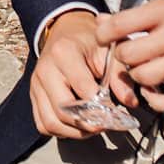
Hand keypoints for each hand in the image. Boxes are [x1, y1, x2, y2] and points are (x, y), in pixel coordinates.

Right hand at [29, 10, 112, 138]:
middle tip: (105, 124)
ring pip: (51, 122)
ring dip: (74, 132)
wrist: (65, 32)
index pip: (83, 90)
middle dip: (87, 124)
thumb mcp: (108, 52)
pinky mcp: (34, 96)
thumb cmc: (87, 43)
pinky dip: (61, 131)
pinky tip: (77, 125)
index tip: (116, 113)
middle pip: (63, 111)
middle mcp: (45, 70)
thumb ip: (119, 76)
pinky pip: (43, 124)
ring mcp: (36, 85)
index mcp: (63, 53)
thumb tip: (130, 102)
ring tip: (93, 126)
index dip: (102, 107)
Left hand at [98, 0, 163, 104]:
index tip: (102, 36)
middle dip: (121, 55)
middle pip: (130, 55)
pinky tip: (155, 88)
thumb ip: (134, 15)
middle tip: (125, 53)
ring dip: (137, 76)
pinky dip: (157, 98)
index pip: (121, 25)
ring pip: (145, 77)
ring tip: (141, 68)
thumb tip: (101, 22)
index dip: (104, 33)